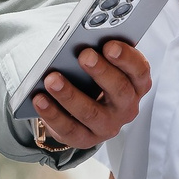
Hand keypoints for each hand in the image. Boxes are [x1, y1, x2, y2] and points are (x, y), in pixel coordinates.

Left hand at [29, 41, 152, 150]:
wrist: (80, 111)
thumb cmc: (92, 79)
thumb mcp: (102, 64)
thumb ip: (100, 52)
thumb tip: (84, 39)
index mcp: (136, 84)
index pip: (140, 71)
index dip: (126, 58)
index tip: (110, 45)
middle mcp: (126, 107)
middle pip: (119, 90)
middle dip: (101, 71)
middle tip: (84, 55)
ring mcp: (108, 126)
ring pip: (91, 112)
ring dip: (70, 95)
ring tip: (51, 79)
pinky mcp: (86, 139)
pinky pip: (69, 128)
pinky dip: (52, 113)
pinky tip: (39, 98)